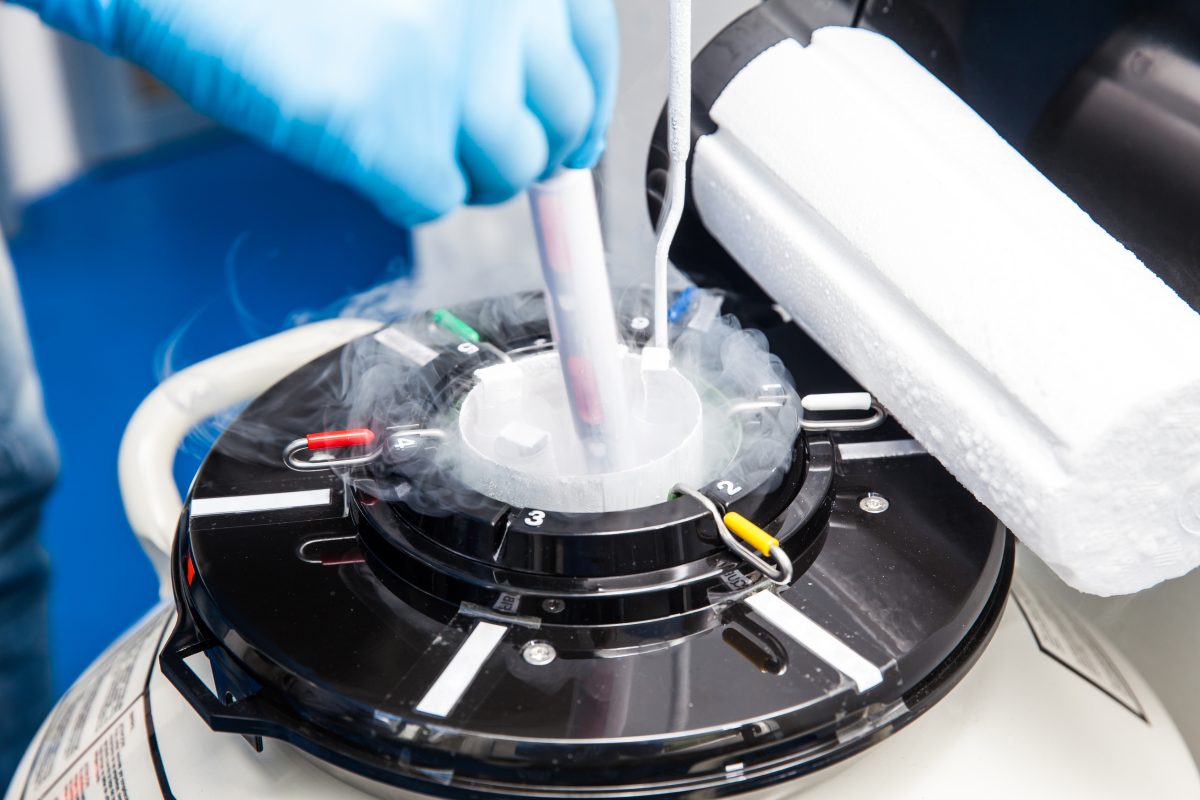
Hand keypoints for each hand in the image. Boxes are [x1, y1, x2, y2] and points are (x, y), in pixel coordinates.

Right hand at [18, 0, 618, 224]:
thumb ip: (494, 26)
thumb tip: (552, 110)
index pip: (591, 52)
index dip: (584, 105)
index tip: (572, 134)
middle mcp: (501, 15)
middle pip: (556, 125)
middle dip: (522, 149)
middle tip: (473, 145)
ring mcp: (456, 79)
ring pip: (507, 175)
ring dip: (464, 173)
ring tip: (401, 133)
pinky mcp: (402, 141)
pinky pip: (437, 201)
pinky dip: (402, 187)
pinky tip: (360, 142)